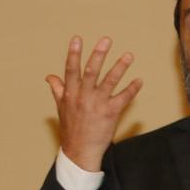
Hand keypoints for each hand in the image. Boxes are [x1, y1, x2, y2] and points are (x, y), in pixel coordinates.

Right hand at [45, 35, 142, 170]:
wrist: (79, 151)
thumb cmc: (71, 129)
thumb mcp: (61, 108)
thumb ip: (58, 90)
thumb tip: (50, 77)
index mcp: (70, 94)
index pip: (71, 70)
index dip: (73, 54)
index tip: (77, 39)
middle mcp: (83, 97)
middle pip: (91, 72)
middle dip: (98, 54)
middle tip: (106, 40)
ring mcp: (97, 105)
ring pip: (109, 82)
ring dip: (120, 67)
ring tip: (129, 55)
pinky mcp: (110, 114)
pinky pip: (123, 99)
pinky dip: (132, 89)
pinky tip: (139, 80)